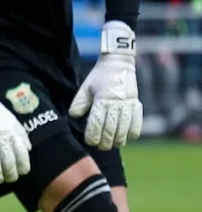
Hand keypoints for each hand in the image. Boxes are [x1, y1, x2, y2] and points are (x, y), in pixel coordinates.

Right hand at [0, 62, 31, 184]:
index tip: (22, 172)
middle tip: (9, 178)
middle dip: (10, 175)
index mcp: (13, 135)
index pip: (21, 157)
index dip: (23, 168)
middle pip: (8, 164)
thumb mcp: (15, 123)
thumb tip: (28, 151)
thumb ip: (22, 138)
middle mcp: (2, 140)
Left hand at [71, 21, 143, 149]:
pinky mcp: (137, 103)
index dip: (93, 135)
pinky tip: (129, 138)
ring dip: (119, 139)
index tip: (90, 142)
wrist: (118, 64)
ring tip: (114, 145)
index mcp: (101, 99)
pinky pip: (138, 121)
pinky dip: (134, 131)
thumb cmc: (98, 77)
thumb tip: (74, 116)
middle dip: (105, 141)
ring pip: (124, 127)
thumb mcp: (85, 88)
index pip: (96, 122)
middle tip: (101, 147)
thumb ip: (79, 103)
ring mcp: (128, 104)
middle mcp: (115, 103)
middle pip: (111, 128)